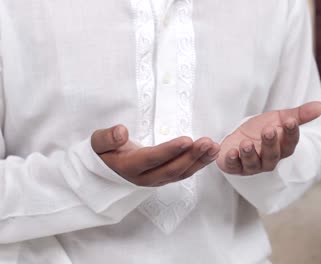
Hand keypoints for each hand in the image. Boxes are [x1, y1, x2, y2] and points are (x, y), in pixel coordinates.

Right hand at [91, 125, 219, 186]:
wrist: (105, 169)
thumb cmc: (103, 152)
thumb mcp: (97, 143)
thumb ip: (107, 137)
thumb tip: (121, 131)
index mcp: (129, 167)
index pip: (152, 159)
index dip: (170, 150)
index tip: (187, 140)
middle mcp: (146, 177)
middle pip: (172, 169)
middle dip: (192, 156)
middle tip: (208, 142)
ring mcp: (158, 180)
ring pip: (182, 173)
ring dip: (200, 160)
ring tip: (214, 147)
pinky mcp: (166, 178)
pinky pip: (185, 173)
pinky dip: (199, 164)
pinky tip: (211, 154)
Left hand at [216, 102, 320, 175]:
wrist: (238, 137)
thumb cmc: (261, 129)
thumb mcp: (279, 118)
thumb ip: (299, 115)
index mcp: (282, 148)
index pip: (290, 143)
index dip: (290, 133)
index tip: (290, 121)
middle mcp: (268, 159)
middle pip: (272, 155)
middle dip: (270, 144)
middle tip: (268, 130)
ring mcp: (251, 165)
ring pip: (253, 163)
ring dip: (250, 154)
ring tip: (246, 143)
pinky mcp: (233, 166)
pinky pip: (233, 166)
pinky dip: (232, 160)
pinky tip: (231, 152)